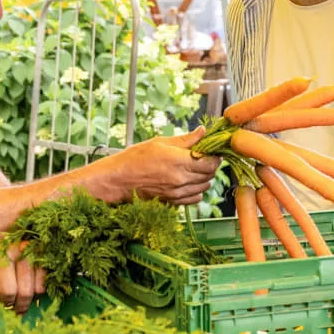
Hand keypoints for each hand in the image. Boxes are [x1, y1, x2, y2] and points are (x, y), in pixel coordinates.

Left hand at [0, 241, 45, 313]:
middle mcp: (24, 251)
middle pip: (25, 292)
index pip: (8, 290)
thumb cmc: (3, 255)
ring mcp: (40, 253)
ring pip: (38, 290)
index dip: (7, 302)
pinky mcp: (52, 257)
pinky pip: (48, 283)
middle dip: (20, 306)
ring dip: (32, 298)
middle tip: (17, 311)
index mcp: (5, 254)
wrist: (21, 238)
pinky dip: (42, 290)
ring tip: (25, 298)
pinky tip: (35, 288)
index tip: (6, 306)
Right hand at [101, 128, 220, 203]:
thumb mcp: (160, 142)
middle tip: (203, 157)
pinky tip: (187, 181)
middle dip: (210, 165)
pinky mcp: (173, 202)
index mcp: (178, 161)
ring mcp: (177, 193)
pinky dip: (196, 190)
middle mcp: (180, 179)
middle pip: (209, 174)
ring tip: (193, 169)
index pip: (210, 162)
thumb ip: (185, 139)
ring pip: (204, 187)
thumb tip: (203, 131)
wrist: (119, 180)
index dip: (215, 156)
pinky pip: (195, 198)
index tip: (213, 151)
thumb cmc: (135, 158)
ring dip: (204, 178)